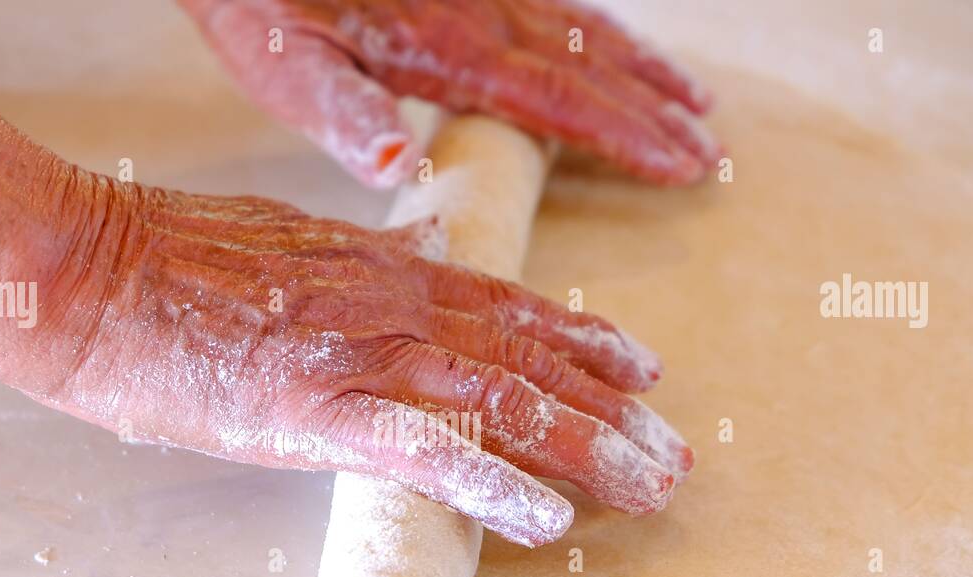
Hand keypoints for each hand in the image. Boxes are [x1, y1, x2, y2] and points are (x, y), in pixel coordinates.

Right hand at [49, 181, 692, 545]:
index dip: (583, 340)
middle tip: (672, 452)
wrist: (85, 273)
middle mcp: (392, 306)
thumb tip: (407, 266)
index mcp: (381, 270)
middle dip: (610, 410)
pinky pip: (426, 451)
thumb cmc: (166, 262)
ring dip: (585, 447)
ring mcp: (361, 357)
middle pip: (529, 359)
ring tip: (650, 485)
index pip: (508, 305)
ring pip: (502, 400)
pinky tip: (549, 519)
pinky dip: (494, 483)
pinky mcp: (317, 412)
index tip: (641, 370)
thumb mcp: (282, 245)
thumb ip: (357, 263)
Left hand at [179, 0, 719, 187]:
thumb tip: (395, 163)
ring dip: (642, 67)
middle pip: (588, 64)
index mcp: (445, 50)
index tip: (681, 164)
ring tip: (696, 98)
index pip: (557, 99)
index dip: (624, 135)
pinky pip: (556, 0)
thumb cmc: (262, 5)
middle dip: (654, 110)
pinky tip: (618, 40)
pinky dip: (601, 27)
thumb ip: (345, 114)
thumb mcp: (287, 68)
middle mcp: (478, 12)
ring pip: (583, 27)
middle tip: (710, 150)